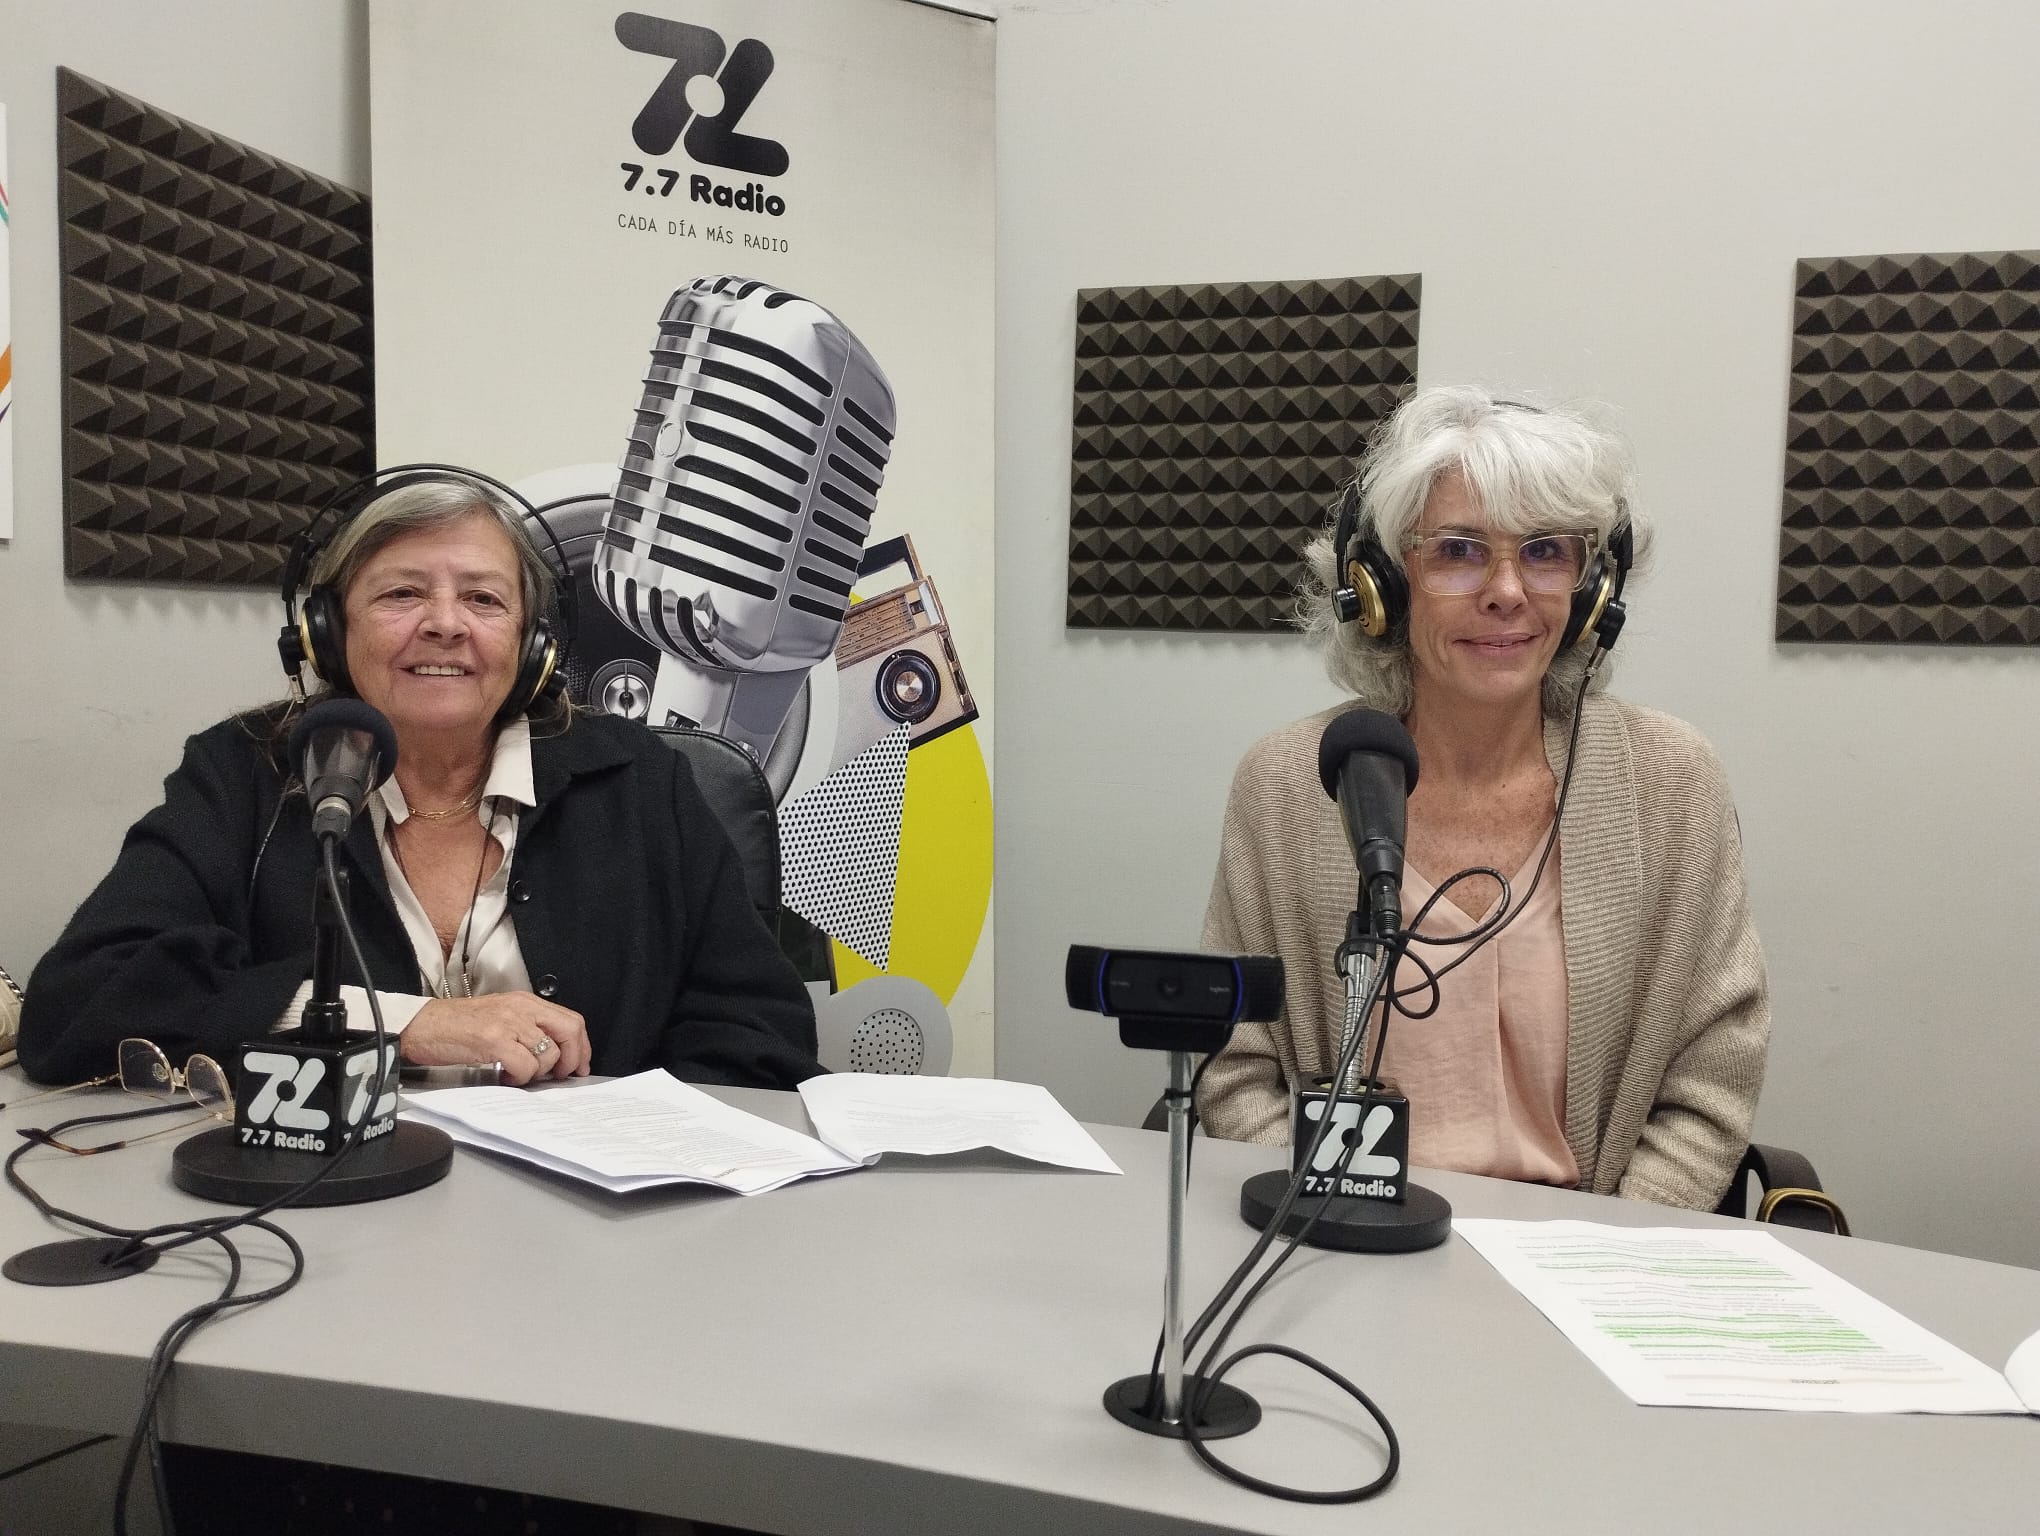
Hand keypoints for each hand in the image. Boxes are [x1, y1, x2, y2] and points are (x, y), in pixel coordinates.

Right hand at [402, 993, 591, 1084]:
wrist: (421, 1026)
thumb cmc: (456, 1026)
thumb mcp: (500, 1017)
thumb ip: (528, 1028)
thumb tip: (556, 1054)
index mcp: (525, 1001)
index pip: (571, 1020)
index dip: (581, 1047)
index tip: (579, 1066)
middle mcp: (521, 1008)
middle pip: (569, 1032)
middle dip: (571, 1060)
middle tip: (559, 1076)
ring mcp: (508, 1022)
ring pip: (548, 1054)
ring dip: (537, 1073)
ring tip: (518, 1074)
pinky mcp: (493, 1040)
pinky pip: (524, 1066)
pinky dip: (519, 1078)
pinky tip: (505, 1076)